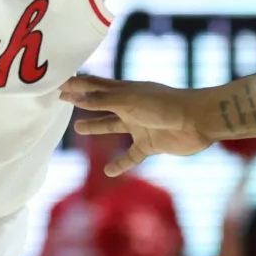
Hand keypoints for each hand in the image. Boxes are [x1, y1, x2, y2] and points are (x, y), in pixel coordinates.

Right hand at [58, 76, 209, 175]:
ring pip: (113, 126)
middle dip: (83, 101)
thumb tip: (75, 95)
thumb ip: (102, 100)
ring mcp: (140, 125)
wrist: (197, 121)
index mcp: (126, 91)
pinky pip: (131, 156)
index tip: (58, 83)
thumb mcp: (129, 101)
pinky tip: (108, 172)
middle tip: (64, 100)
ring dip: (96, 127)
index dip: (78, 84)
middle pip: (102, 103)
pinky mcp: (150, 144)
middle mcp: (131, 106)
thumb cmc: (164, 106)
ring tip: (79, 128)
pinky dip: (120, 164)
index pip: (96, 85)